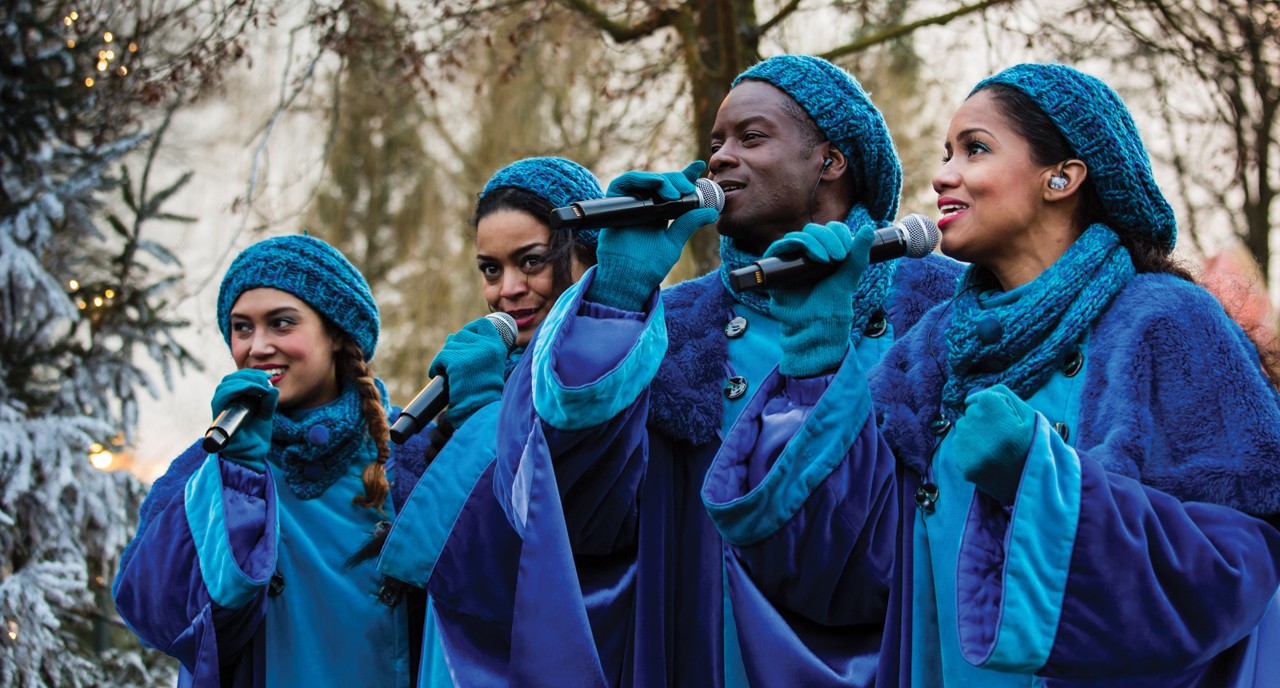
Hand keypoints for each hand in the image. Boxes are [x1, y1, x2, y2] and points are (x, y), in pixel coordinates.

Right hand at [210, 368, 278, 468]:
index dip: (251, 374)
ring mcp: (220, 409)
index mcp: (233, 401)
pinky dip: (240, 388)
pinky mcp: (218, 414)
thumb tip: (274, 388)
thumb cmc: (256, 438)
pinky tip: (256, 390)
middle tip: (265, 380)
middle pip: (230, 379)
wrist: (251, 456)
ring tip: (262, 386)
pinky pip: (223, 395)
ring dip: (246, 380)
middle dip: (249, 375)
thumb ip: (268, 402)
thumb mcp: (266, 416)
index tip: (267, 377)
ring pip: (226, 384)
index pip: (236, 379)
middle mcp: (224, 403)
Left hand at [428, 316, 509, 428]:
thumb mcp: (489, 366)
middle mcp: (486, 346)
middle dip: (455, 348)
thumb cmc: (483, 393)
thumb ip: (478, 350)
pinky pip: (440, 358)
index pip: (483, 324)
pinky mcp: (457, 362)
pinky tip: (437, 374)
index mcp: (497, 347)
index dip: (471, 328)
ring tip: (448, 373)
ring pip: (449, 346)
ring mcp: (471, 353)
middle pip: (462, 335)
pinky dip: (436, 367)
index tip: (465, 338)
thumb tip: (451, 337)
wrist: (480, 410)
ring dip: (445, 358)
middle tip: (453, 364)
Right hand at [587, 161, 719, 310]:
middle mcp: (644, 206)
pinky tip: (656, 184)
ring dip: (662, 180)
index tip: (699, 166)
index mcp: (659, 213)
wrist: (630, 277)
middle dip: (676, 179)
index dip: (684, 175)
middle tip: (687, 189)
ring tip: (675, 193)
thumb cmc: (650, 265)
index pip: (672, 189)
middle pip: (660, 181)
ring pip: (644, 179)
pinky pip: (623, 183)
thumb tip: (711, 212)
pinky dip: (640, 179)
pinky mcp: (614, 204)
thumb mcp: (675, 241)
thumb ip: (689, 224)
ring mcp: (629, 204)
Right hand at [762, 221, 873, 376]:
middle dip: (829, 238)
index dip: (838, 233)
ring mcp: (791, 262)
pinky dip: (797, 244)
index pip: (829, 231)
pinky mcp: (775, 269)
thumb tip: (869, 228)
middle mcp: (807, 257)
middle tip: (839, 256)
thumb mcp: (848, 280)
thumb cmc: (830, 310)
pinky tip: (812, 256)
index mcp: (826, 256)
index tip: (848, 249)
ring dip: (816, 241)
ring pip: (800, 235)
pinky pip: (780, 247)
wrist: (814, 329)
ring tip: (828, 260)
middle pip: (815, 230)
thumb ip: (858, 256)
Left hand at [950, 385, 1035, 504]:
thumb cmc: (1030, 444)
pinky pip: (957, 445)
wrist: (1030, 483)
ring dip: (974, 433)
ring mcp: (969, 448)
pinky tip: (985, 456)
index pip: (981, 398)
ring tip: (993, 447)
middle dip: (983, 420)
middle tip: (1000, 437)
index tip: (1005, 422)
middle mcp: (980, 430)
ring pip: (962, 428)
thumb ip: (1000, 394)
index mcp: (998, 415)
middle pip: (970, 413)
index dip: (994, 409)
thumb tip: (970, 398)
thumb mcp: (1027, 414)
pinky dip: (968, 447)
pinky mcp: (962, 464)